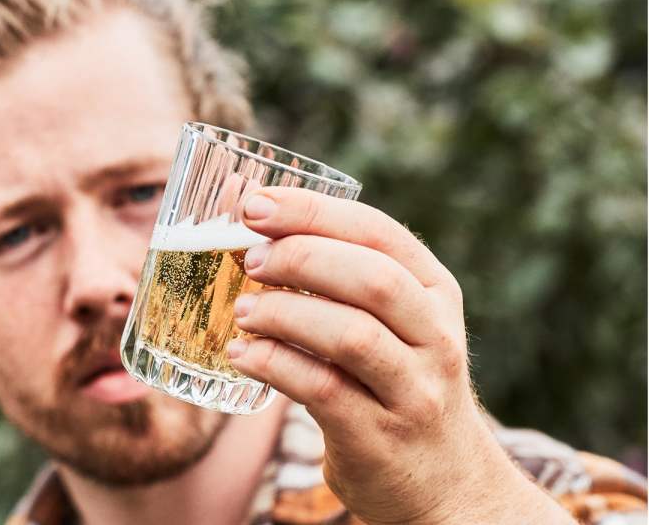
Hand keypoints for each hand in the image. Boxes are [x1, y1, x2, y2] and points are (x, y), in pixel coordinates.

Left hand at [225, 187, 571, 523]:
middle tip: (249, 259)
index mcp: (435, 293)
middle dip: (300, 257)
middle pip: (371, 279)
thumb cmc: (395, 386)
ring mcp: (413, 391)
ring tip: (243, 312)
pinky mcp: (380, 438)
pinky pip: (323, 390)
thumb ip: (342, 280)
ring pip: (350, 335)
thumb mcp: (395, 325)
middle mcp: (435, 337)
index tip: (255, 204)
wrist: (446, 485)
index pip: (378, 233)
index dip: (313, 212)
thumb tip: (250, 219)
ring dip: (284, 315)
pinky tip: (242, 354)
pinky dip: (274, 365)